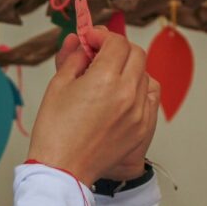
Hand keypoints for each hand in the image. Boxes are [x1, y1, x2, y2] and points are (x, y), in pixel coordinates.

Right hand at [29, 27, 156, 184]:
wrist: (63, 169)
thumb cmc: (55, 131)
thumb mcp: (58, 85)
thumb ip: (73, 58)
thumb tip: (80, 43)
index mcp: (105, 78)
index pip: (116, 42)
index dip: (102, 36)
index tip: (90, 39)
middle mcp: (128, 92)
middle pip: (136, 54)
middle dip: (117, 48)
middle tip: (100, 53)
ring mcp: (139, 111)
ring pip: (145, 75)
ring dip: (129, 68)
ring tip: (110, 76)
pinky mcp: (143, 127)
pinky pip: (151, 98)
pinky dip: (140, 89)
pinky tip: (123, 94)